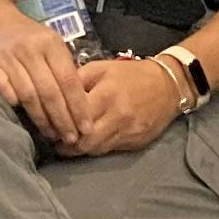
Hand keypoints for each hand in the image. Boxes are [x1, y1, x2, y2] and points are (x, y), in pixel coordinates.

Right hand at [0, 14, 96, 152]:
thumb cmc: (30, 38)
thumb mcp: (52, 45)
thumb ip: (64, 69)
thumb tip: (81, 106)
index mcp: (51, 44)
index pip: (69, 80)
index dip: (78, 107)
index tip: (86, 128)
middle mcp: (30, 49)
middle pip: (50, 91)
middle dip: (62, 119)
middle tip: (71, 139)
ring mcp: (8, 56)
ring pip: (28, 94)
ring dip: (41, 118)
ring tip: (51, 134)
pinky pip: (1, 86)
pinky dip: (10, 100)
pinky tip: (20, 114)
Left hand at [58, 55, 182, 160]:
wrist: (168, 86)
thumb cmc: (131, 74)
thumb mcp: (102, 68)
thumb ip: (77, 80)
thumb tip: (54, 93)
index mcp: (106, 94)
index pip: (76, 117)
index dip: (60, 123)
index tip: (49, 125)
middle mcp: (118, 116)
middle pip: (85, 140)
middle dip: (67, 144)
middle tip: (55, 140)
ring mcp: (128, 132)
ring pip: (96, 149)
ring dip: (79, 149)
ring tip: (68, 145)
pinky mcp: (135, 143)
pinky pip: (110, 150)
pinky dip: (96, 148)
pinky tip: (88, 143)